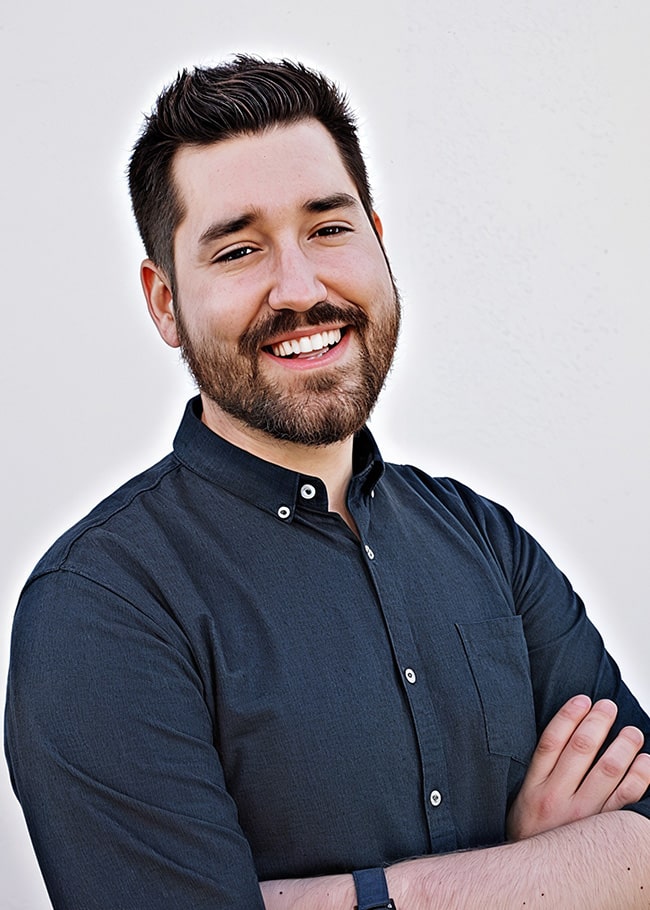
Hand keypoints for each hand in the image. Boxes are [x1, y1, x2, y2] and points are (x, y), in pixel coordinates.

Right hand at [507, 694, 649, 840]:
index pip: (551, 741)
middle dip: (598, 722)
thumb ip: (540, 772)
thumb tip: (563, 737)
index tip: (582, 699)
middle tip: (609, 707)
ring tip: (632, 732)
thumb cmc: (531, 835)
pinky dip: (640, 777)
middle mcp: (557, 799)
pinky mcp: (603, 833)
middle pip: (581, 749)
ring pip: (608, 770)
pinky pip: (627, 799)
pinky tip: (646, 762)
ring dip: (624, 745)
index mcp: (533, 788)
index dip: (568, 716)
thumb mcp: (523, 801)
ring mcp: (583, 817)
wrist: (533, 881)